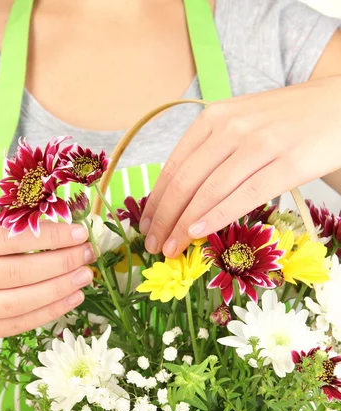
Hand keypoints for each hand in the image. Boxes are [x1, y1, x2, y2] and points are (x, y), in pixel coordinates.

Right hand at [0, 222, 94, 339]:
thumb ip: (16, 232)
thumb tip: (69, 234)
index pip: (11, 240)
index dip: (50, 237)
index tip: (80, 233)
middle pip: (18, 273)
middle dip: (60, 263)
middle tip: (87, 255)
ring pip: (19, 302)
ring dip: (59, 290)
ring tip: (85, 277)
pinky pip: (18, 324)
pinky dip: (49, 312)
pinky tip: (72, 298)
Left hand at [140, 76, 340, 257]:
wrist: (339, 104)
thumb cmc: (287, 119)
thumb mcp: (241, 123)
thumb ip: (212, 150)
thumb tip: (183, 194)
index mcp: (216, 118)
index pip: (174, 166)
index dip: (156, 201)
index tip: (146, 226)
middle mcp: (233, 128)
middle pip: (185, 182)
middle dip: (164, 220)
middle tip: (153, 246)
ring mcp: (260, 145)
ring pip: (209, 192)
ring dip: (183, 226)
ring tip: (171, 248)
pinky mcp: (286, 164)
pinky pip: (243, 196)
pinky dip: (216, 217)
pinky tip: (197, 233)